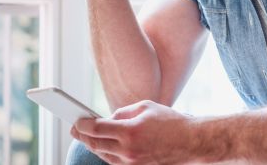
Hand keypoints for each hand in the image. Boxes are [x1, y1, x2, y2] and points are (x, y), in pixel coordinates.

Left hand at [71, 100, 195, 164]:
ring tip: (87, 136)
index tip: (75, 121)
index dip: (82, 125)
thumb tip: (107, 119)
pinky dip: (108, 154)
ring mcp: (133, 164)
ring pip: (104, 156)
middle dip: (83, 136)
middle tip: (75, 129)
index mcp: (130, 131)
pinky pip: (116, 163)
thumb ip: (122, 112)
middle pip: (96, 145)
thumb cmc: (170, 121)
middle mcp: (129, 151)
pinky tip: (104, 146)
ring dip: (94, 146)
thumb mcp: (145, 107)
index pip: (96, 129)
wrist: (191, 142)